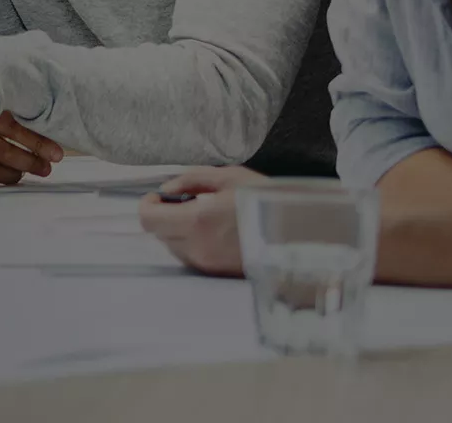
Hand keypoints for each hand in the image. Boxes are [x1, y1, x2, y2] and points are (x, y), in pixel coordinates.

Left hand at [137, 166, 269, 276]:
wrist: (304, 234)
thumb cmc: (268, 201)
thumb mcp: (230, 177)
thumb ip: (190, 180)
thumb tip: (167, 190)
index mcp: (198, 222)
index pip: (149, 219)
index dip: (147, 205)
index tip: (157, 197)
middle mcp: (198, 248)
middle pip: (158, 233)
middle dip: (165, 216)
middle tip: (187, 202)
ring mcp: (208, 264)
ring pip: (174, 247)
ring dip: (180, 231)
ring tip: (208, 217)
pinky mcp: (218, 274)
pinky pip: (192, 257)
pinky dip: (195, 243)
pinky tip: (218, 232)